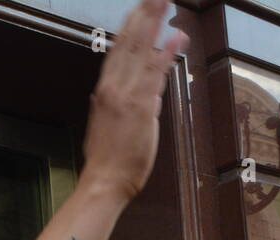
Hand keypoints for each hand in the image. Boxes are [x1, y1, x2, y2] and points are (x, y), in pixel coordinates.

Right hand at [79, 0, 187, 202]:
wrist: (104, 180)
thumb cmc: (105, 160)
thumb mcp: (102, 126)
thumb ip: (108, 107)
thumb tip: (105, 95)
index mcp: (104, 89)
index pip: (117, 49)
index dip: (129, 26)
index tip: (139, 6)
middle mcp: (113, 87)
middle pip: (129, 42)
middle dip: (142, 15)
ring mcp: (127, 95)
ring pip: (141, 50)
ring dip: (154, 23)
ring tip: (164, 1)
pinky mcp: (142, 107)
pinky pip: (155, 74)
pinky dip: (167, 54)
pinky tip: (177, 36)